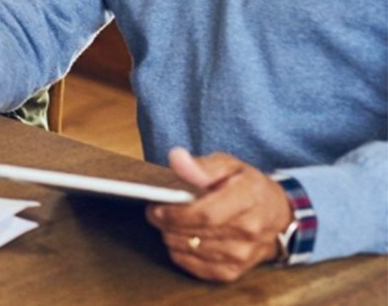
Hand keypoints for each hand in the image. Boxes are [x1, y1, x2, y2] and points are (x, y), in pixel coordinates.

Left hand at [146, 147, 293, 282]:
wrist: (277, 216)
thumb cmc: (248, 187)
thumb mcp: (229, 166)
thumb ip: (202, 165)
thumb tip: (177, 159)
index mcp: (248, 200)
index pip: (206, 214)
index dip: (176, 214)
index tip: (157, 207)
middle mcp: (249, 232)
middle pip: (196, 234)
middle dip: (167, 224)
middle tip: (154, 213)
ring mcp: (242, 255)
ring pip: (192, 251)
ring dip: (171, 237)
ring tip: (168, 223)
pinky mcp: (234, 271)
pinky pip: (197, 268)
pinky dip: (181, 254)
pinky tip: (179, 240)